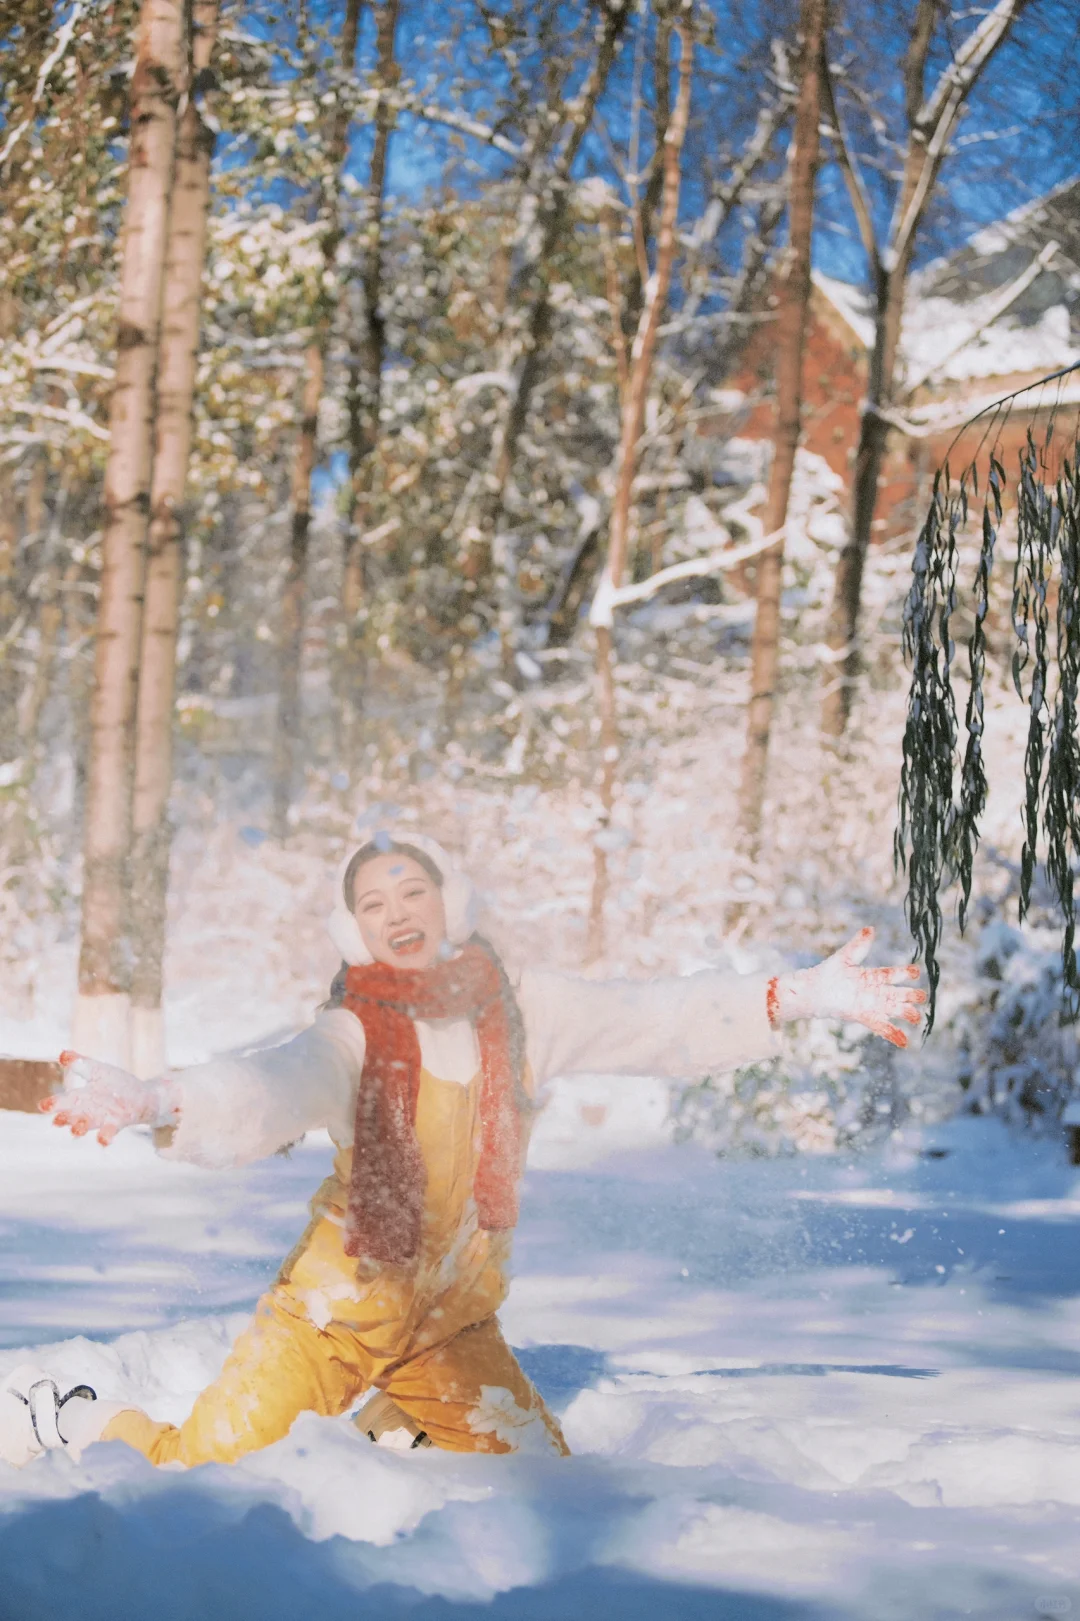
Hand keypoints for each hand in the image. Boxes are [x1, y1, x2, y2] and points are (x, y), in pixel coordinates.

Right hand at [40, 1052, 180, 1145]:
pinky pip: (109, 1131)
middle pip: (72, 1116)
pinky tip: (103, 1140)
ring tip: (76, 1130)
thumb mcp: (97, 1070)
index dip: (52, 1104)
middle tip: (57, 1121)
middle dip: (64, 1119)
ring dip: (81, 1128)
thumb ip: (81, 1063)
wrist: (141, 1096)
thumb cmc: (115, 1084)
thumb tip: (62, 1054)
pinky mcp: (117, 1122)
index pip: (63, 1101)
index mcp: (80, 1098)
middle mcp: (87, 1111)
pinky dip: (105, 1136)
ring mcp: (102, 1118)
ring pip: (88, 1125)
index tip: (42, 1106)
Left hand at [769, 927, 926, 1048]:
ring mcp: (871, 1005)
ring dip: (905, 1014)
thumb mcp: (845, 957)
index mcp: (873, 976)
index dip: (905, 973)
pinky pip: (881, 1026)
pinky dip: (893, 1034)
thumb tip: (870, 928)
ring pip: (893, 1010)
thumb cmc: (828, 973)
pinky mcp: (863, 1016)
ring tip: (916, 1018)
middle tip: (922, 996)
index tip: (917, 971)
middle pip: (898, 994)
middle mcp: (875, 991)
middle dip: (911, 996)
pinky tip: (905, 1043)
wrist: (813, 991)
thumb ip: (859, 945)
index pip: (893, 974)